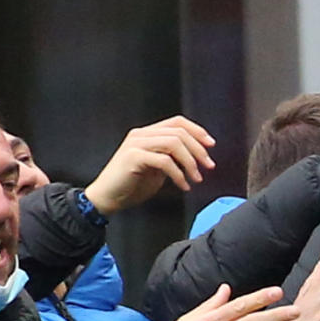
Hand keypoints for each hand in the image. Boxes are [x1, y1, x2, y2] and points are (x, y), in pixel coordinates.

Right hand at [86, 116, 215, 215]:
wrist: (108, 198)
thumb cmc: (132, 184)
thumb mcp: (158, 168)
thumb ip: (173, 157)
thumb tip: (196, 156)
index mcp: (147, 134)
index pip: (177, 122)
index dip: (197, 131)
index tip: (211, 145)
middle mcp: (141, 135)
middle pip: (179, 132)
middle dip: (198, 149)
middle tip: (209, 166)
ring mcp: (136, 144)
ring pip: (174, 143)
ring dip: (190, 162)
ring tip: (196, 178)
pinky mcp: (133, 157)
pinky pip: (164, 161)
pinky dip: (178, 174)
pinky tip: (183, 185)